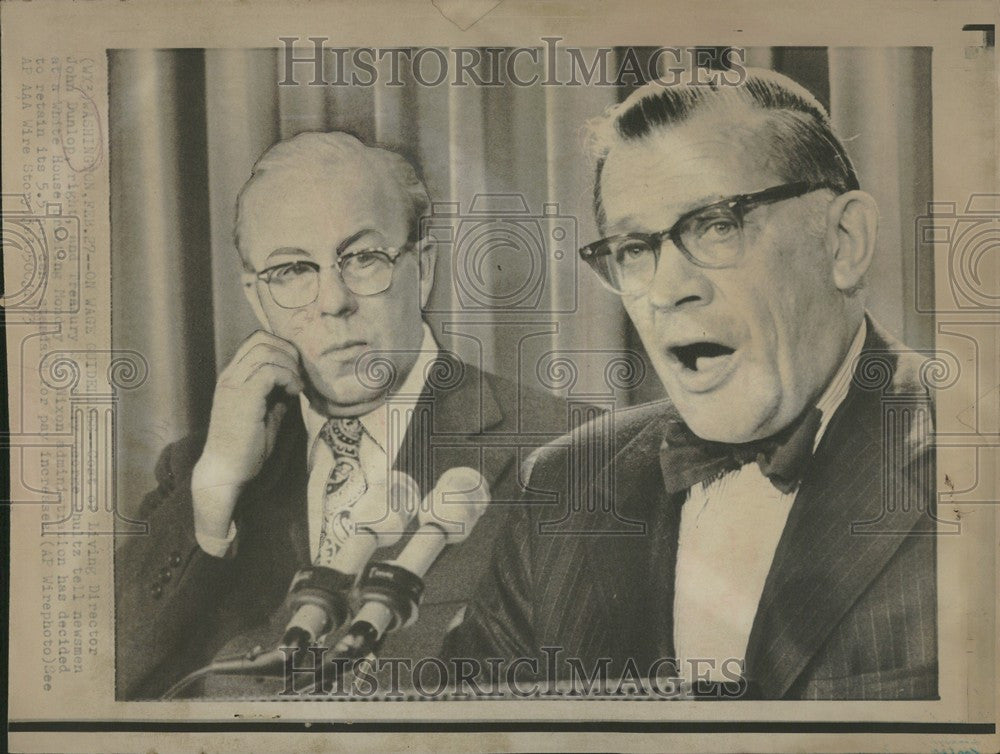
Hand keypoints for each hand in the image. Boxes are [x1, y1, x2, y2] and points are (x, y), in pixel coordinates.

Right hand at [192, 330, 304, 538]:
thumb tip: (297, 379)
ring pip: (267, 351)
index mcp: (233, 376)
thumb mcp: (267, 412)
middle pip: (262, 339)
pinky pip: (270, 371)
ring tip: (297, 388)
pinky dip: (288, 377)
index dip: (282, 347)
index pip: (256, 340)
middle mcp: (230, 375)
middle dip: (289, 352)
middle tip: (299, 377)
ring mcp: (234, 384)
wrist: (226, 472)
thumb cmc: (247, 447)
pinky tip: (294, 394)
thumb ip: (277, 392)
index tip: (296, 370)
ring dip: (290, 366)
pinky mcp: (243, 397)